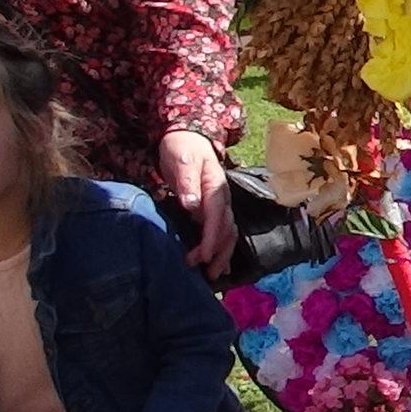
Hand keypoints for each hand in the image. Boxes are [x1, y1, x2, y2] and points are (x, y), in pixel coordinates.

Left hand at [158, 131, 234, 275]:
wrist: (187, 136)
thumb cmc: (182, 147)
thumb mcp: (182, 159)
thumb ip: (187, 182)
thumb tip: (192, 206)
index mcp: (216, 188)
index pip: (217, 218)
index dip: (211, 239)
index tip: (202, 256)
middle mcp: (222, 199)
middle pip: (228, 230)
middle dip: (219, 253)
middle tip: (206, 273)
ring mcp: (219, 205)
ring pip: (228, 233)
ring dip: (222, 255)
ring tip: (213, 275)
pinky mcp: (212, 209)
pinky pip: (222, 231)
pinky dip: (221, 248)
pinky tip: (217, 263)